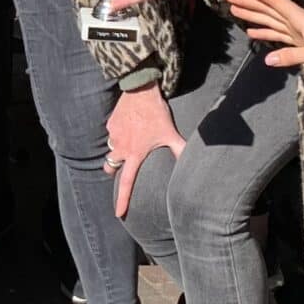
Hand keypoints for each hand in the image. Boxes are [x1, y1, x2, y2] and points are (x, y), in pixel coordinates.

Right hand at [104, 85, 184, 218]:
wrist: (140, 90)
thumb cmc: (156, 113)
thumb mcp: (171, 133)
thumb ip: (180, 150)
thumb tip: (193, 163)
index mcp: (134, 154)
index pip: (126, 183)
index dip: (123, 200)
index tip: (118, 213)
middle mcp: (120, 147)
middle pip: (110, 167)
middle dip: (114, 170)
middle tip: (122, 168)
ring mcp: (113, 135)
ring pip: (111, 149)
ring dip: (118, 151)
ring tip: (129, 144)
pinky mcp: (110, 123)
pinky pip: (112, 133)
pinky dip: (118, 133)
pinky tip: (129, 126)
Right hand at [224, 0, 303, 73]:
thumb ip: (292, 56)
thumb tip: (267, 60)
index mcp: (299, 18)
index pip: (275, 1)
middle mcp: (295, 21)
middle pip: (267, 8)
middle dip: (248, 1)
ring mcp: (295, 30)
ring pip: (269, 19)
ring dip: (252, 13)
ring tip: (234, 9)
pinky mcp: (297, 40)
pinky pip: (276, 33)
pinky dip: (263, 31)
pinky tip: (251, 32)